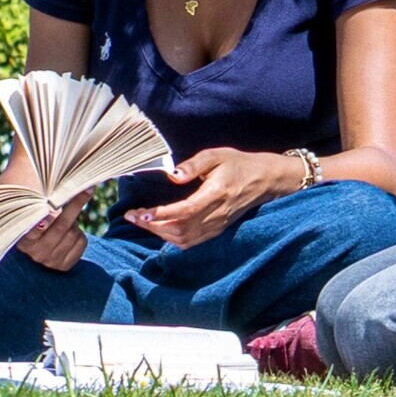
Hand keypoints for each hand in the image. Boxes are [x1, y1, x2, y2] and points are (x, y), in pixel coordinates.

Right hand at [15, 188, 93, 271]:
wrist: (40, 251)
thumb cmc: (36, 226)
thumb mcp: (33, 218)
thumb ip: (42, 210)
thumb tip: (58, 193)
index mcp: (25, 240)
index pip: (34, 228)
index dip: (41, 221)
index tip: (47, 209)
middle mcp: (37, 253)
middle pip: (61, 226)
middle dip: (75, 206)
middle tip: (87, 189)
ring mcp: (51, 261)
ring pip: (73, 233)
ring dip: (74, 223)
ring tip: (67, 221)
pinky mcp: (65, 266)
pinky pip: (81, 242)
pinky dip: (79, 234)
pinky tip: (70, 233)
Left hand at [126, 148, 286, 247]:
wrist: (263, 180)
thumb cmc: (238, 164)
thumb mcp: (217, 155)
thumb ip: (194, 165)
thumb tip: (173, 175)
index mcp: (216, 194)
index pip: (185, 210)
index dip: (161, 214)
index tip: (140, 213)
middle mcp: (217, 214)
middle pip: (180, 229)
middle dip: (152, 225)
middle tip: (131, 215)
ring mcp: (217, 225)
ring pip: (184, 239)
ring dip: (159, 233)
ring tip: (141, 221)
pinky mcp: (216, 230)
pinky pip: (191, 241)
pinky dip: (171, 238)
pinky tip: (159, 227)